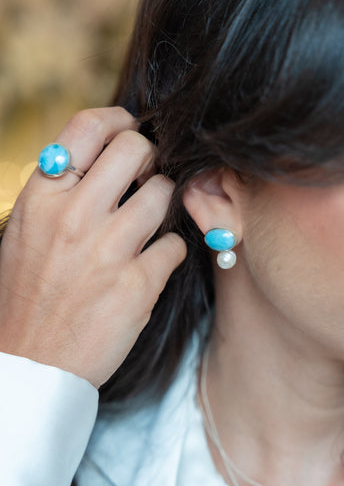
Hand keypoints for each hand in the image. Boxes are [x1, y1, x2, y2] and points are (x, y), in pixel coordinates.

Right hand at [0, 107, 186, 387]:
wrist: (30, 365)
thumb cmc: (27, 294)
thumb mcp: (26, 230)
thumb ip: (61, 191)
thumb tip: (104, 158)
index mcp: (42, 197)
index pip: (88, 126)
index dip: (119, 120)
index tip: (132, 129)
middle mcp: (75, 216)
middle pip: (137, 149)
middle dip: (149, 157)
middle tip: (147, 176)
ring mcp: (108, 250)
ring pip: (165, 193)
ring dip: (163, 204)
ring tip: (148, 224)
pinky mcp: (138, 285)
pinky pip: (175, 245)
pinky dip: (168, 252)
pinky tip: (151, 264)